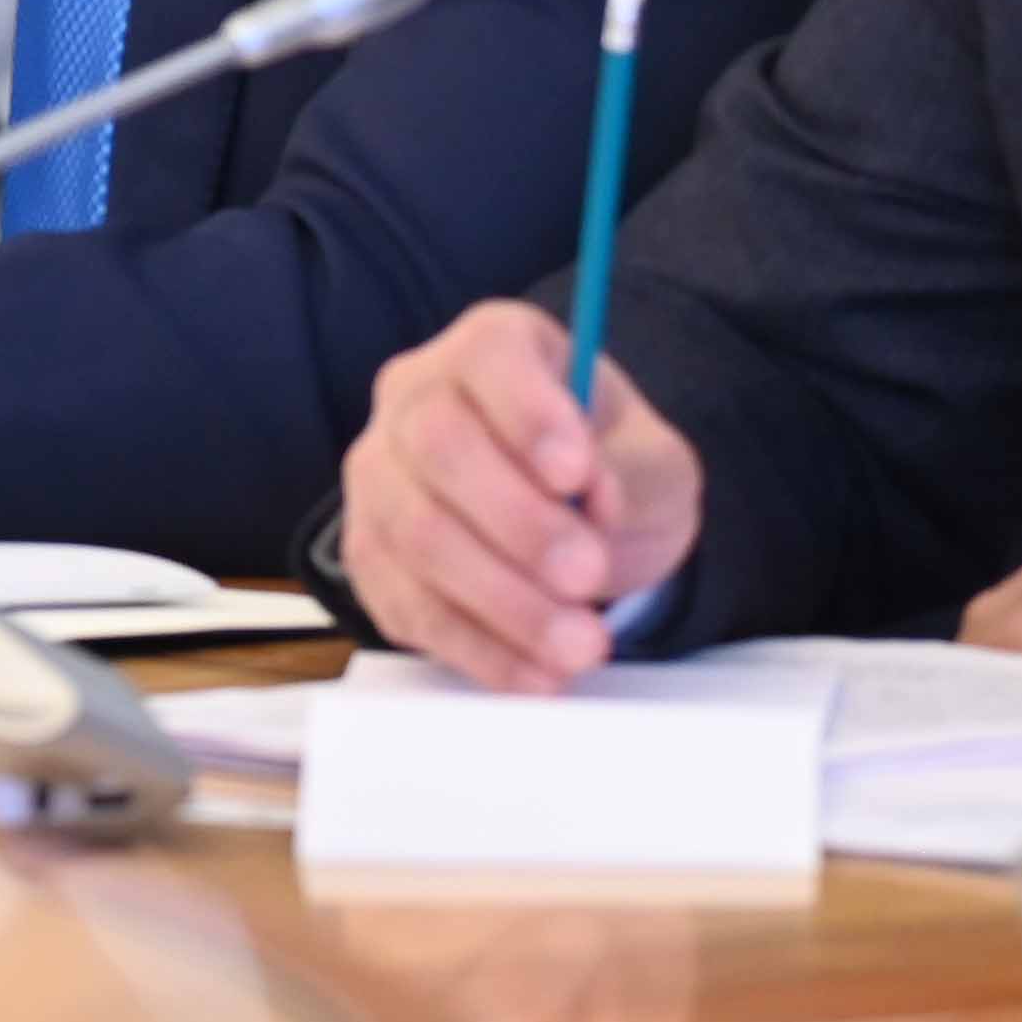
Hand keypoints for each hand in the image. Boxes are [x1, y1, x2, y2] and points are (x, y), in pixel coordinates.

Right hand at [342, 299, 702, 690]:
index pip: (487, 358)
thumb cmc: (606, 470)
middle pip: (437, 447)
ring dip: (502, 600)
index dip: (527, 414)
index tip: (578, 474)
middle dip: (517, 522)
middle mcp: (414, 400)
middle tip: (590, 574)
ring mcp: (380, 480)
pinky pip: (409, 607)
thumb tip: (593, 500)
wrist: (576, 520)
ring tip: (581, 644)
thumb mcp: (649, 458)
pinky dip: (478, 649)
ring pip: (416, 536)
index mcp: (491, 349)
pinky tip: (539, 672)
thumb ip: (629, 471)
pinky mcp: (372, 560)